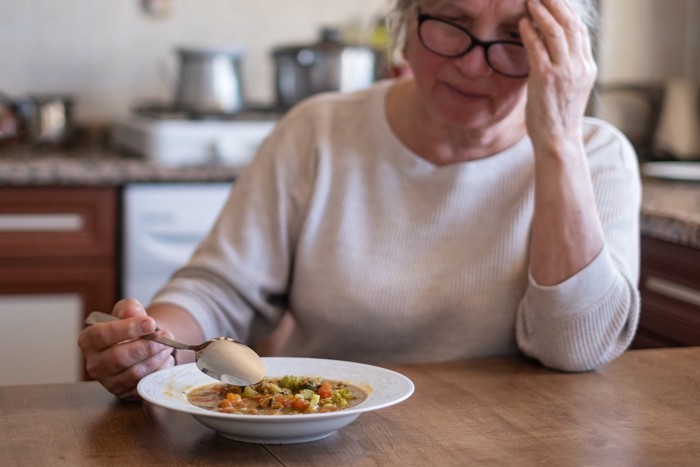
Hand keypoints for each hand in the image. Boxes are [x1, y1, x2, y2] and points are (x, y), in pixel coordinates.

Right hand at [77, 298, 174, 399]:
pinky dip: (160, 371)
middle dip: (147, 346)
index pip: (102, 336)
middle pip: (119, 358)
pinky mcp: (126, 393)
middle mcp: (94, 364)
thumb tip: (133, 312)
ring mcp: (109, 382)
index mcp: (89, 341)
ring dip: (156, 358)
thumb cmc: (130, 326)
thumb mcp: (128, 311)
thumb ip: (129, 308)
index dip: (128, 329)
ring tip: (168, 346)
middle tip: (166, 336)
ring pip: (134, 374)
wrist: (139, 344)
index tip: (151, 323)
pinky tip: (165, 359)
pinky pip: (145, 385)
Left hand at [519, 0, 596, 152]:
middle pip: (571, 25)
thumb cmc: (558, 117)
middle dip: (556, 5)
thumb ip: (565, 67)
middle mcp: (580, 66)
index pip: (580, 31)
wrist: (558, 140)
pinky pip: (537, 48)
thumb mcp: (569, 88)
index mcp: (588, 67)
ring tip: (531, 2)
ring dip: (542, 13)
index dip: (568, 12)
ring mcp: (565, 71)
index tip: (556, 0)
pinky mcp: (547, 78)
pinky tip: (522, 24)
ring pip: (556, 32)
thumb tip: (548, 49)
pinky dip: (529, 32)